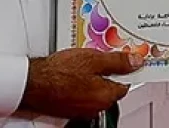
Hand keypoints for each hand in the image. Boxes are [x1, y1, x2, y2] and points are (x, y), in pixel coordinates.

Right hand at [19, 48, 141, 118]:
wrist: (33, 82)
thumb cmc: (59, 72)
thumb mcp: (93, 59)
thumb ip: (118, 61)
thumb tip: (135, 62)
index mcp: (106, 96)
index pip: (125, 84)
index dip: (124, 69)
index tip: (123, 60)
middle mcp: (96, 107)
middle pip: (111, 88)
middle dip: (107, 73)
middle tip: (98, 57)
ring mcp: (82, 110)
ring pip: (96, 91)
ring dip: (94, 78)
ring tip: (82, 63)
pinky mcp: (70, 109)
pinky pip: (83, 95)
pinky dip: (81, 85)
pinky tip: (72, 73)